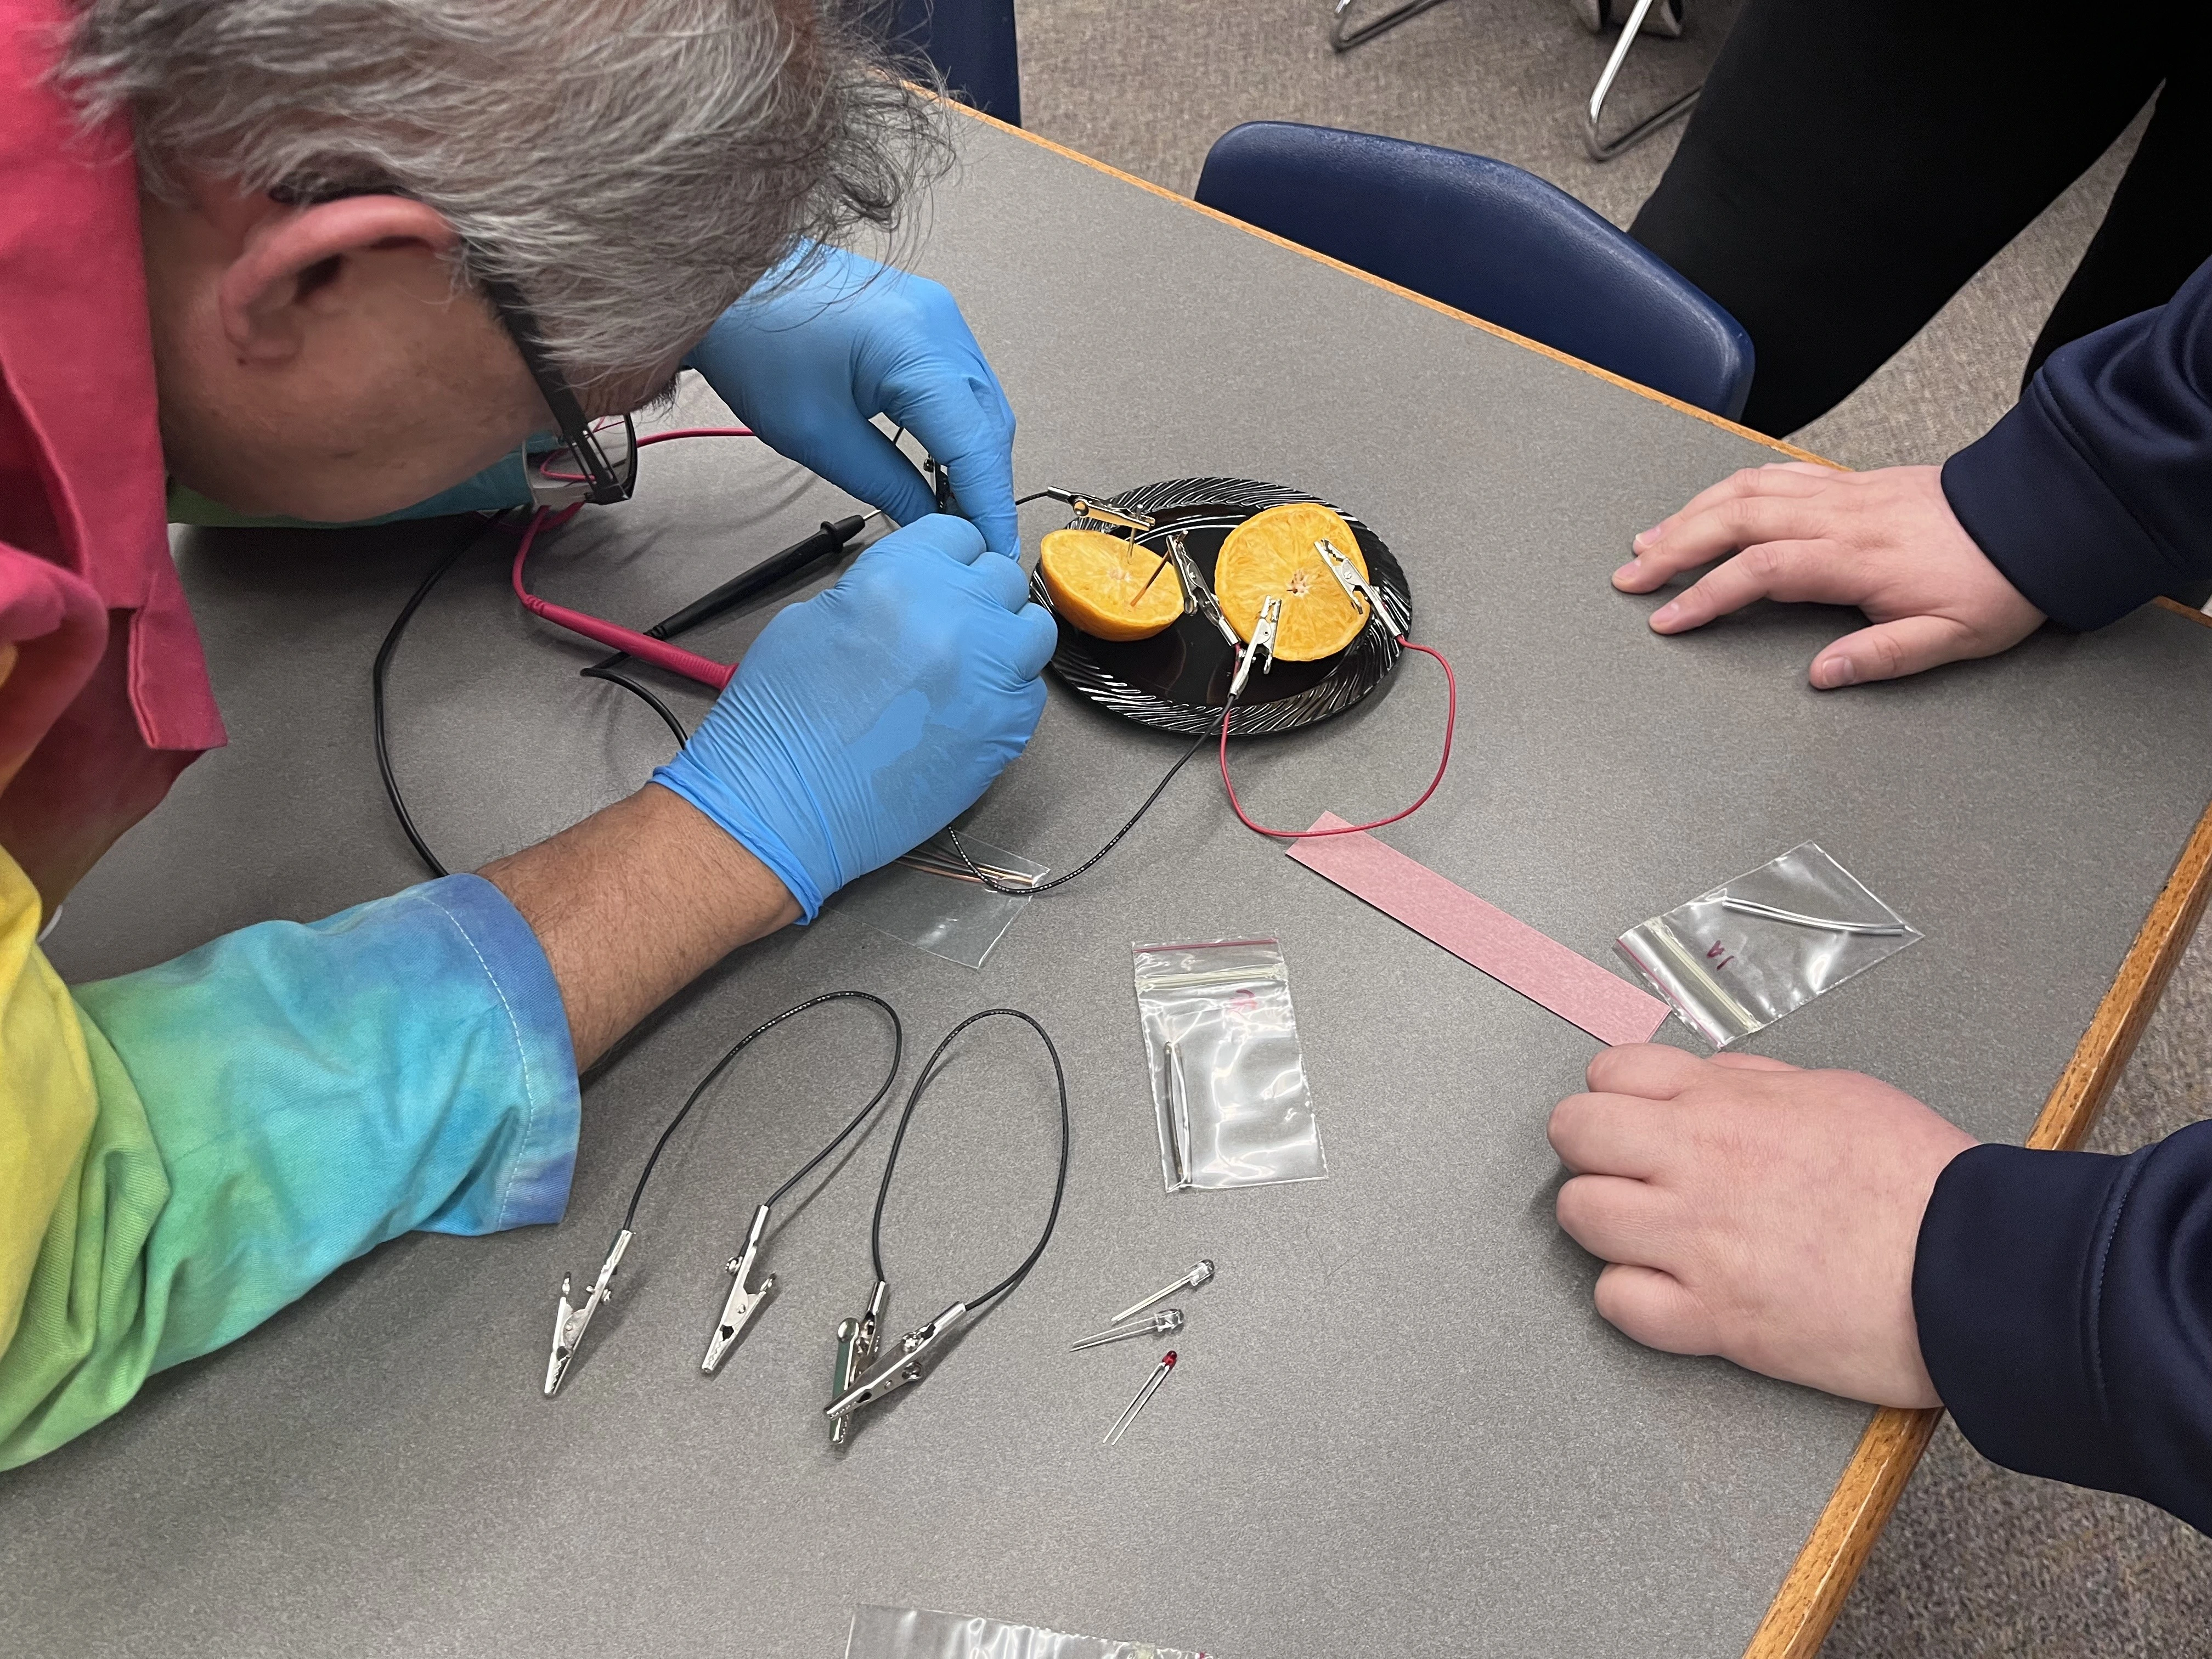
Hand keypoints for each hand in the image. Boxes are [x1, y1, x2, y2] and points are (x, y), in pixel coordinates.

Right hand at [650, 515, 1054, 918]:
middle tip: (949, 624)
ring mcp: (989, 675)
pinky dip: (1007, 693)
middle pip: (1001, 578)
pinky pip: (1030, 691)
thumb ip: (877, 590)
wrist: (784, 805)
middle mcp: (956, 617)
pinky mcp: (1005, 730)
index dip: (947, 556)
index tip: (942, 575)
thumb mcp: (811, 619)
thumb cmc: (781, 723)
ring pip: (1032, 629)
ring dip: (1005, 639)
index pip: (959, 535)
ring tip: (968, 663)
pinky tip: (966, 708)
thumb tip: (915, 591)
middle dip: (977, 595)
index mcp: (903, 577)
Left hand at [687, 246, 1018, 554]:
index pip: (978, 444)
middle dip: (988, 487)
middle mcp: (941, 323)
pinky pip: (963, 381)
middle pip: (990, 424)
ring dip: (976, 458)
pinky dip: (961, 428)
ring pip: (982, 404)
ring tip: (958, 509)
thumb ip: (886, 485)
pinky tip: (944, 461)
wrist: (727, 286)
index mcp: (917, 347)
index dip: (991, 506)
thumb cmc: (756, 346)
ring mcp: (938, 314)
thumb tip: (929, 521)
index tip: (997, 552)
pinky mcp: (925, 317)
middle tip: (978, 543)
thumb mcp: (818, 436)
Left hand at [1548, 1044, 1977, 1406]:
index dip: (1615, 1097)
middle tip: (1629, 1175)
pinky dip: (1632, 1301)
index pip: (1609, 1073)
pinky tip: (1670, 1295)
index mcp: (1727, 1105)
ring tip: (1651, 1238)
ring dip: (1606, 1226)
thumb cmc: (1921, 1180)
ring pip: (1581, 1215)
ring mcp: (1700, 1242)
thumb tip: (1707, 1081)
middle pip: (1573, 1134)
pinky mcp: (1716, 1318)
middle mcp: (1699, 1163)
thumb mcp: (1836, 1093)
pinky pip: (1617, 1303)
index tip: (1639, 1121)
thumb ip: (1754, 1085)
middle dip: (1591, 1151)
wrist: (1976, 1264)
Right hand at [1614, 463, 2044, 687]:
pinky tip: (1709, 503)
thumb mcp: (1953, 638)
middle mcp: (1839, 517)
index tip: (1668, 620)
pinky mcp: (1848, 482)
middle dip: (1674, 546)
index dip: (1707, 595)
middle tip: (1630, 575)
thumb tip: (1821, 677)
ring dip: (1691, 513)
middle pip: (1736, 519)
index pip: (1761, 570)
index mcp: (1858, 558)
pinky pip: (1775, 474)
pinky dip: (1730, 488)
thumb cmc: (1996, 582)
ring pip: (1748, 490)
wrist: (2040, 518)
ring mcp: (1841, 493)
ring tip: (1649, 540)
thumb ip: (1882, 656)